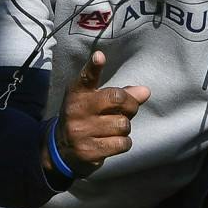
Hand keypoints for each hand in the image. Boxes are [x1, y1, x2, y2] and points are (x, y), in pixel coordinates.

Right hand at [57, 50, 149, 174]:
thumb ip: (122, 94)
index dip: (94, 67)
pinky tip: (113, 141)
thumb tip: (145, 91)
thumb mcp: (97, 101)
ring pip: (123, 124)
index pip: (86, 77)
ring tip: (114, 128)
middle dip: (131, 105)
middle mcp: (77, 110)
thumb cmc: (87, 118)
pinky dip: (123, 142)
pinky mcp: (88, 151)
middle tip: (128, 110)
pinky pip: (122, 143)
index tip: (99, 57)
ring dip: (125, 127)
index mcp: (78, 93)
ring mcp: (81, 132)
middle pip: (117, 99)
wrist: (62, 149)